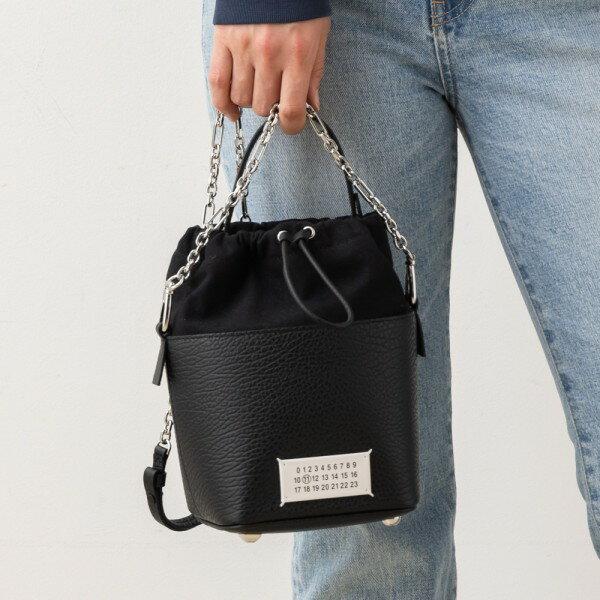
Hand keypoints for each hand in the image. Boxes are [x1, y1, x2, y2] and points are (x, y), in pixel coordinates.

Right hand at [208, 18, 330, 133]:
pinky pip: (217, 83)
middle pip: (263, 106)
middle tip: (275, 93)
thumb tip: (311, 108)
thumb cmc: (300, 4)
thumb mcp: (318, 37)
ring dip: (250, 100)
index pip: (290, 110)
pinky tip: (232, 110)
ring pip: (241, 98)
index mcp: (297, 56)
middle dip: (271, 107)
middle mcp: (270, 55)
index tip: (291, 125)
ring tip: (258, 88)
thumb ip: (314, 75)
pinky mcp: (224, 40)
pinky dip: (223, 103)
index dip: (292, 126)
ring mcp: (244, 48)